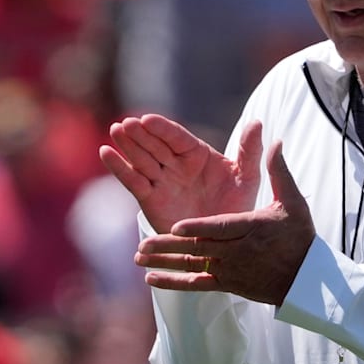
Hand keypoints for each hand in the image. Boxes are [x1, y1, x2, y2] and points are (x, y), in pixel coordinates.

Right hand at [99, 114, 263, 232]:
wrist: (223, 242)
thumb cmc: (237, 206)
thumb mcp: (246, 179)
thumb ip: (250, 152)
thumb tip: (258, 123)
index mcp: (198, 154)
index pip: (177, 137)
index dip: (162, 129)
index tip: (148, 120)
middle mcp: (177, 164)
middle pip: (155, 145)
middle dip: (141, 134)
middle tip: (127, 123)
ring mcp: (162, 180)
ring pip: (142, 159)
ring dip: (127, 145)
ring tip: (115, 130)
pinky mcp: (150, 199)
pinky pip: (133, 181)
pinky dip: (119, 168)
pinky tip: (106, 152)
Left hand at [133, 140, 316, 305]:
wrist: (305, 277)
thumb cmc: (297, 236)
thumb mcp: (291, 201)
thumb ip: (277, 171)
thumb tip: (275, 141)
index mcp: (250, 228)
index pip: (220, 228)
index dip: (198, 228)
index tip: (176, 226)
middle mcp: (237, 252)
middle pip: (200, 249)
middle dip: (170, 246)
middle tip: (144, 244)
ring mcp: (230, 271)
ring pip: (193, 266)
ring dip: (165, 263)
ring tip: (140, 258)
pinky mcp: (227, 285)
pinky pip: (196, 285)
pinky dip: (173, 283)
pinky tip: (151, 280)